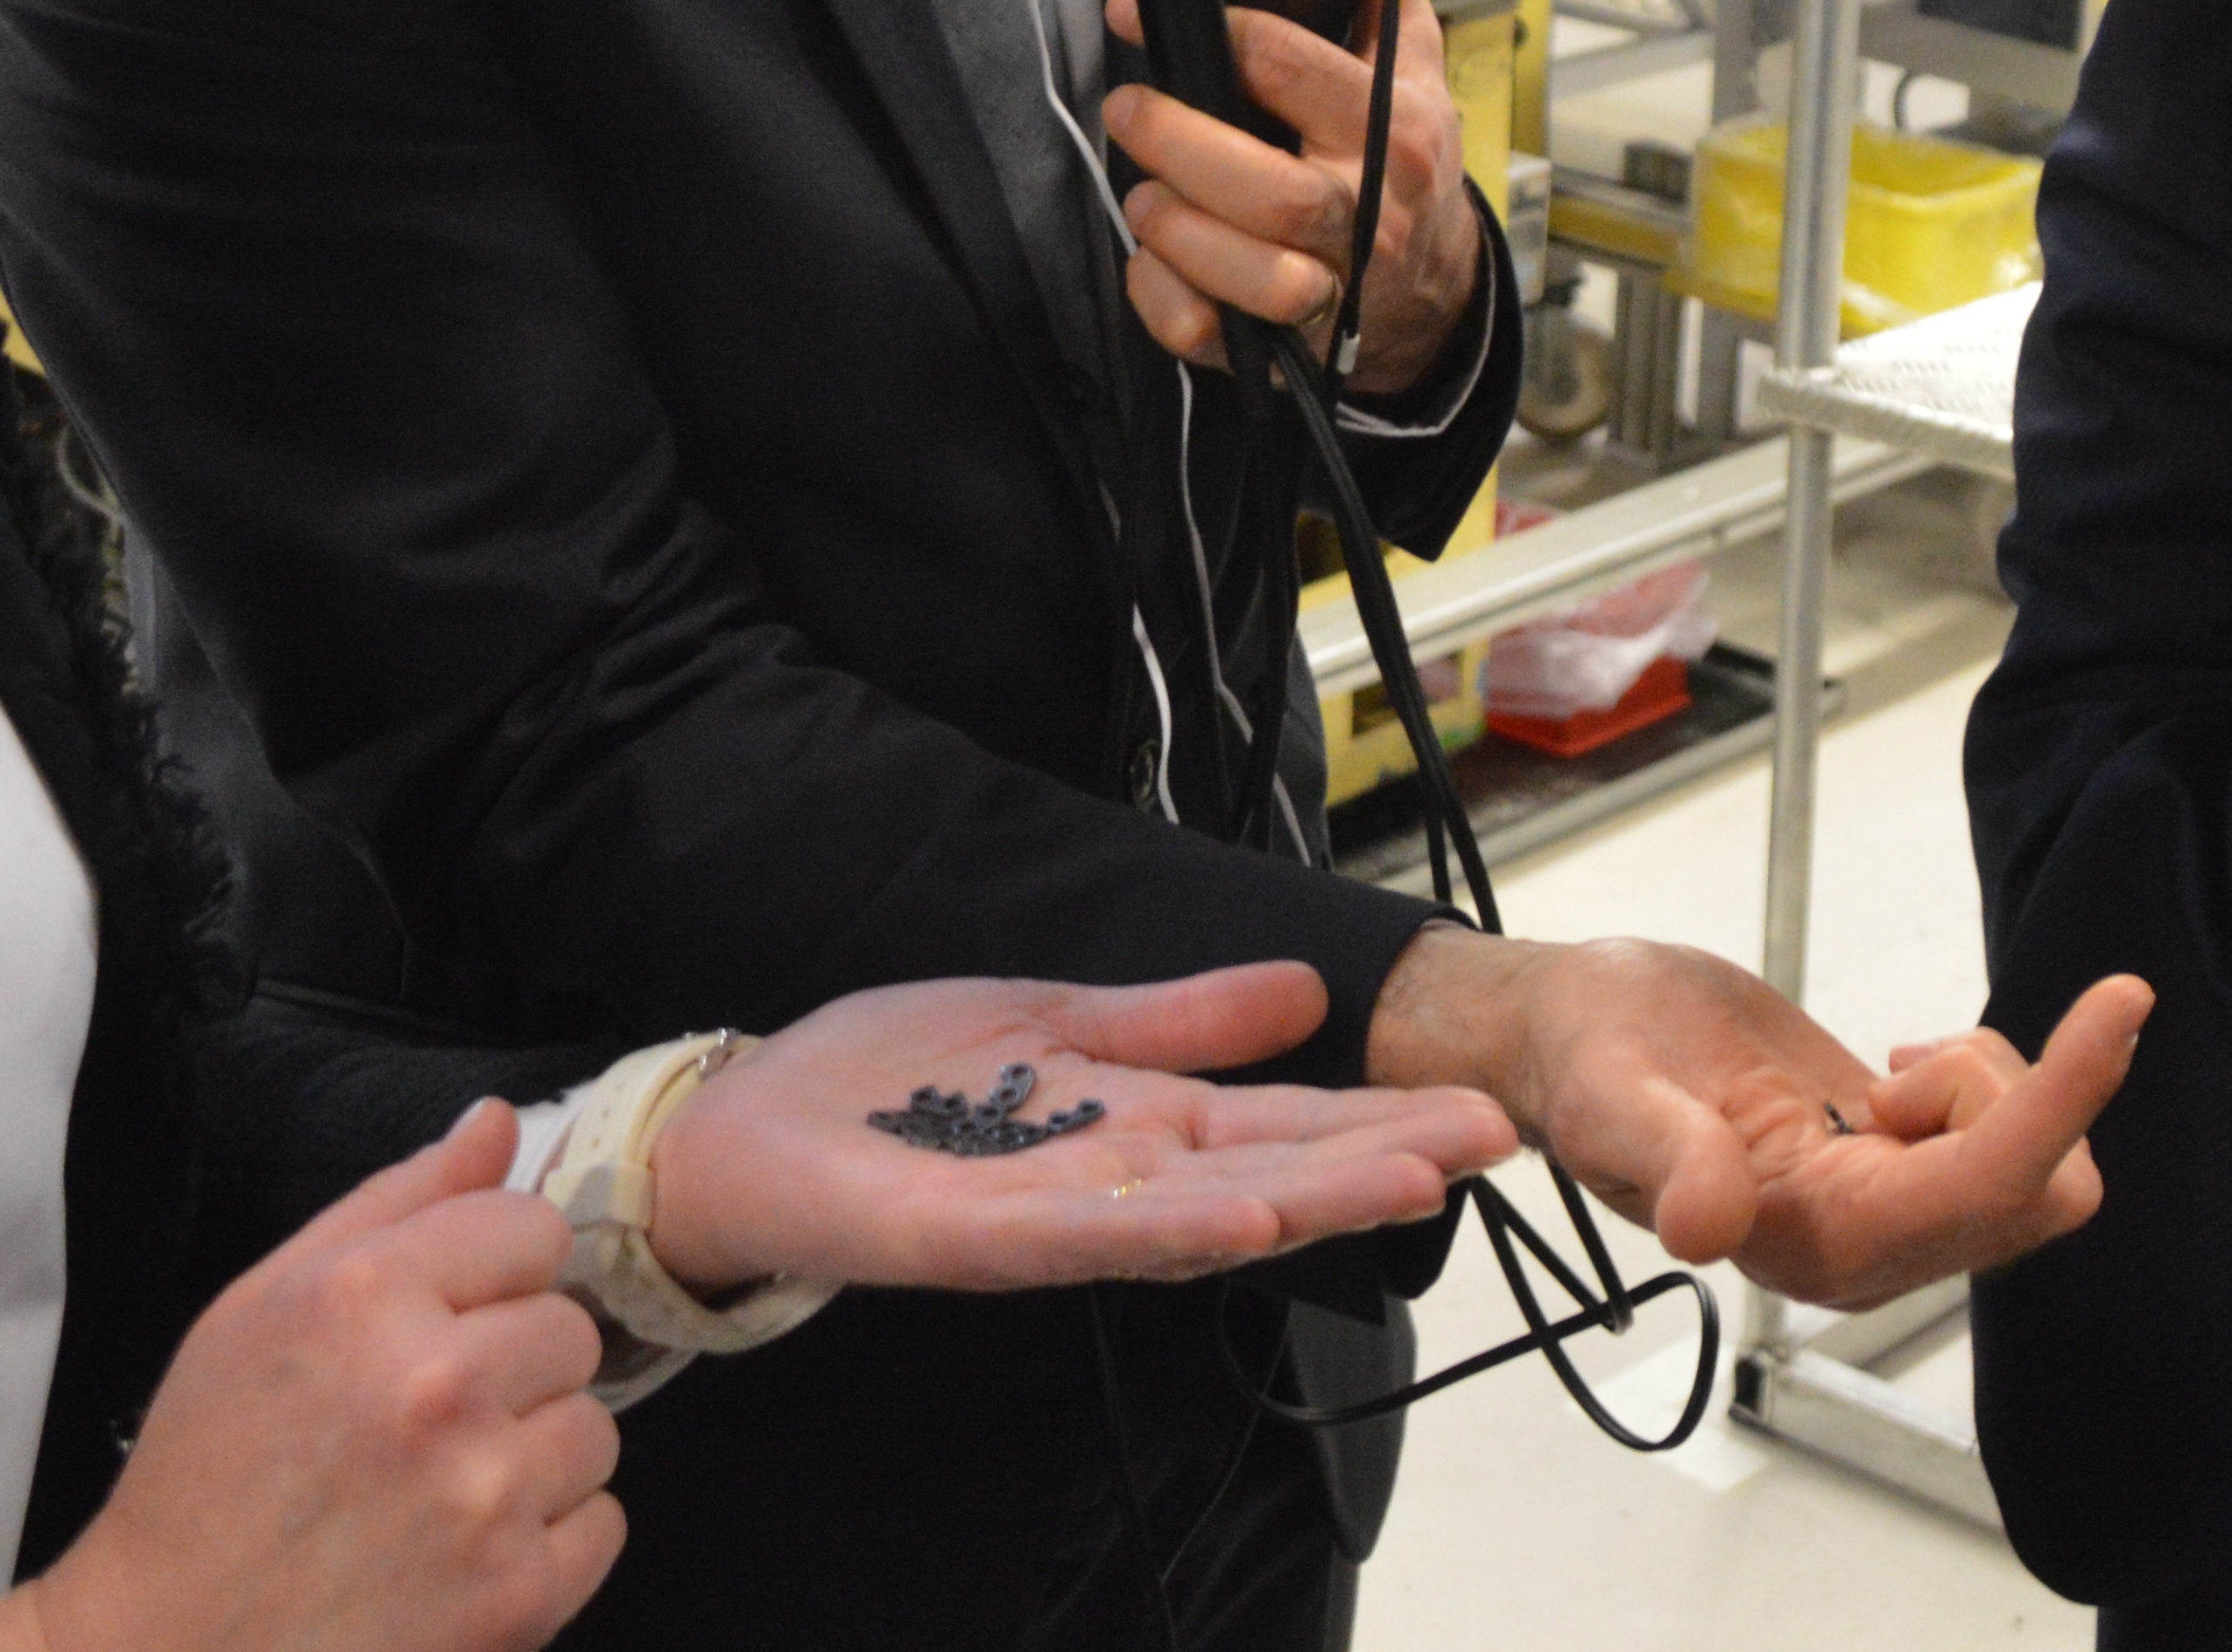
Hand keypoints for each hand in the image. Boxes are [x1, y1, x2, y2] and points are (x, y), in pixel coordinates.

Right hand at [0, 1101, 616, 1651]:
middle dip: (513, 1371)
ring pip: (595, 1429)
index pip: (532, 1229)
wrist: (165, 1651)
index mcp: (361, 1295)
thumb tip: (497, 1121)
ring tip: (437, 1495)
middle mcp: (433, 1384)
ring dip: (533, 1459)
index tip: (441, 1326)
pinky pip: (603, 1524)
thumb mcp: (263, 1307)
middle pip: (572, 1330)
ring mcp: (483, 1494)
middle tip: (425, 1426)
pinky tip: (460, 1557)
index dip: (493, 1279)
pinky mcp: (519, 1592)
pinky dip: (547, 1544)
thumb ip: (394, 1202)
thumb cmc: (209, 1474)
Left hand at [642, 962, 1518, 1294]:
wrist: (742, 1124)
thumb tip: (1306, 989)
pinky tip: (1239, 1216)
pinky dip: (1164, 1231)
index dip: (1378, 1121)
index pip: (1281, 1126)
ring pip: (1196, 1218)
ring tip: (1402, 1183)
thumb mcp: (1058, 1019)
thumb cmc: (887, 1078)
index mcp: (1133, 1126)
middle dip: (1377, 1165)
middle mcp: (1108, 1184)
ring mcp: (1044, 1218)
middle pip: (1268, 1177)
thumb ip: (1180, 1018)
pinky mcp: (967, 1237)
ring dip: (1303, 1203)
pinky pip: (1080, 1240)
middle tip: (1489, 1144)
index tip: (1482, 1107)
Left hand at [1098, 0, 1484, 389]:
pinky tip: (1154, 264)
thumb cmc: (1409, 155)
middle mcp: (1370, 211)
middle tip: (1128, 110)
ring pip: (1254, 274)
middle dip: (1182, 146)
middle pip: (1275, 191)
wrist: (1436, 293)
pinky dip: (1168, 304)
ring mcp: (1334, 287)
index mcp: (1398, 129)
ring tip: (1144, 194)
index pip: (1300, 71)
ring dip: (1178, 231)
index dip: (1217, 35)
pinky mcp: (1289, 346)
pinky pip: (1216, 338)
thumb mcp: (1411, 50)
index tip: (1136, 11)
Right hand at [1367, 928, 2151, 1312]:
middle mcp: (1871, 1248)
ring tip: (1889, 1065)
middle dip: (2016, 1092)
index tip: (2121, 1002)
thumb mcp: (1607, 1097)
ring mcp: (1896, 1212)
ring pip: (2039, 1161)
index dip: (2059, 1102)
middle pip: (2043, 1191)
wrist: (1573, 1036)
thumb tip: (1712, 1225)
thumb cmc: (1586, 1060)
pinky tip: (1900, 1069)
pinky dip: (1984, 1077)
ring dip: (1994, 1082)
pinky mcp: (1908, 1168)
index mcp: (1814, 1245)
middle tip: (1905, 1054)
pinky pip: (2011, 1134)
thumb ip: (1666, 1159)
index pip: (1983, 1187)